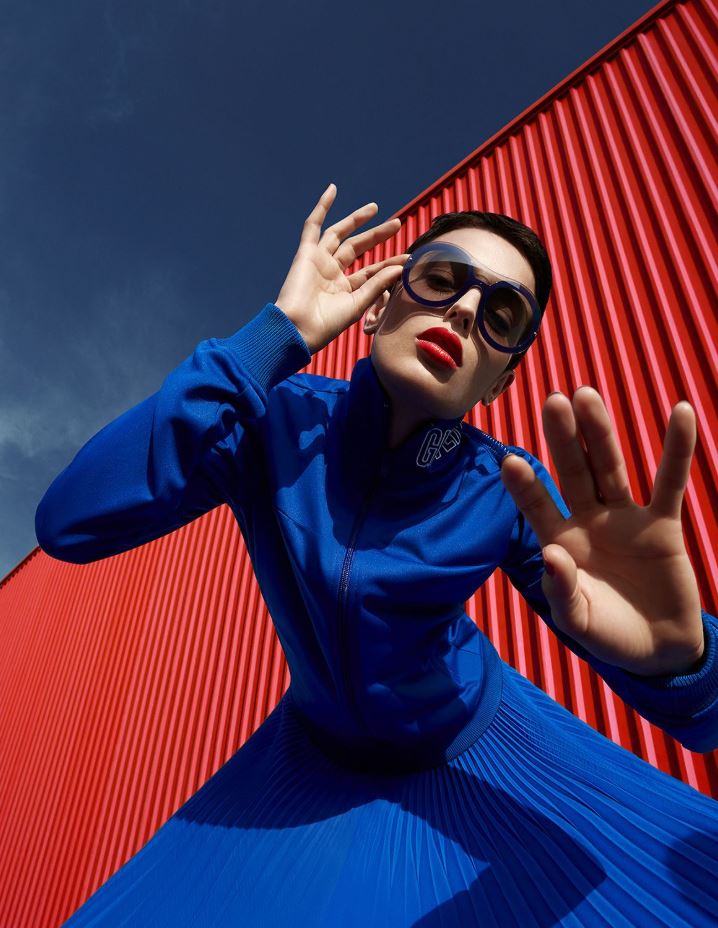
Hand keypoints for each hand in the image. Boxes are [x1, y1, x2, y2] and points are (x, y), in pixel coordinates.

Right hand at [275, 183, 408, 354]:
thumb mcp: (358, 303)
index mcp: (344, 289)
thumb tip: (399, 266)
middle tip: (397, 224)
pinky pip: (312, 226)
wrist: (299, 329)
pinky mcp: (306, 254)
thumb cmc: (327, 325)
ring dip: (356, 219)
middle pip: (358, 248)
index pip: (371, 271)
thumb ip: (378, 283)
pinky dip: (321, 207)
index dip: (389, 263)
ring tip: (375, 208)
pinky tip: (332, 189)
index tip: (407, 258)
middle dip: (377, 236)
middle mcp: (332, 273)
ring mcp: (319, 262)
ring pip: (340, 234)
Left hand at [501, 387, 704, 676]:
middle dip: (562, 439)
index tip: (508, 459)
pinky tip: (679, 412)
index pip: (537, 506)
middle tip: (552, 402)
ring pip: (611, 468)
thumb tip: (553, 554)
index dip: (525, 486)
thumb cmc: (607, 634)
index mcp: (560, 542)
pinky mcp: (662, 524)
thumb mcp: (578, 620)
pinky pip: (670, 481)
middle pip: (573, 472)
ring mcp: (624, 518)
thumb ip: (563, 590)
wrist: (658, 651)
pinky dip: (676, 449)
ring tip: (586, 395)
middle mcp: (588, 521)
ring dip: (600, 433)